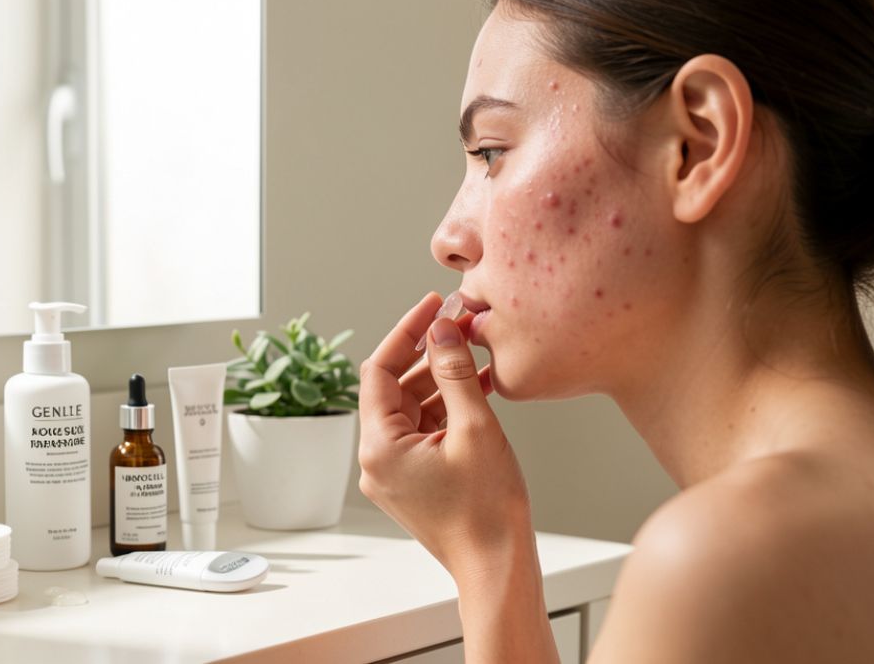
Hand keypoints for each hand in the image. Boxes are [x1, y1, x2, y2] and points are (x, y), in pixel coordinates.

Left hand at [358, 292, 530, 574]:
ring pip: (410, 409)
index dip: (407, 332)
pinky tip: (477, 389)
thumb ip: (454, 371)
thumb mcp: (475, 427)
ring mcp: (392, 473)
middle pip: (393, 388)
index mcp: (379, 446)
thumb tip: (440, 329)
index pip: (379, 369)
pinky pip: (422, 432)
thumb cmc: (488, 509)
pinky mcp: (411, 482)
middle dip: (428, 355)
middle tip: (460, 326)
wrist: (497, 568)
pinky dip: (445, 410)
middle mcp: (375, 460)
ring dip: (440, 381)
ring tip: (476, 355)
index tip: (433, 306)